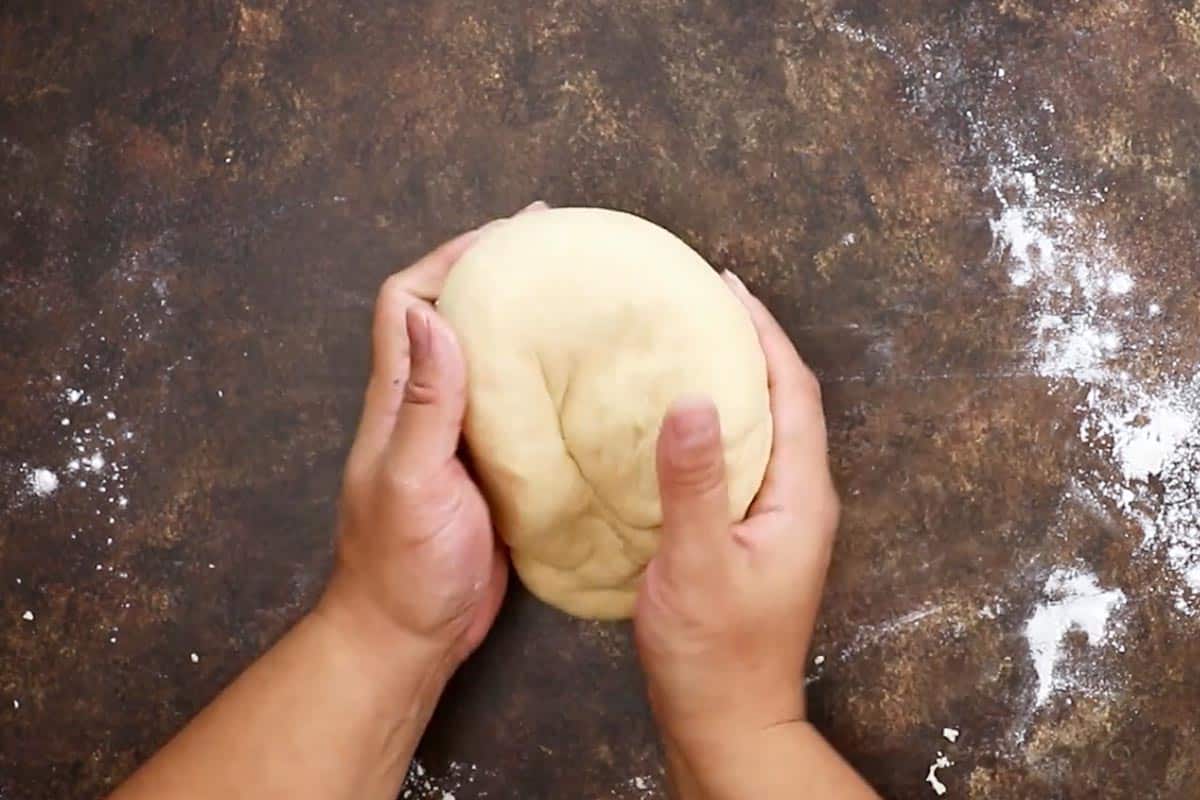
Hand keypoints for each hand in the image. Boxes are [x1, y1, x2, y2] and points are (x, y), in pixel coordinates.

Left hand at [318, 205, 546, 675]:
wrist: (411, 635)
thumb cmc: (403, 566)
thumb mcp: (413, 481)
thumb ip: (425, 403)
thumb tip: (433, 315)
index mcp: (400, 401)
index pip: (409, 303)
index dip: (448, 260)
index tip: (505, 237)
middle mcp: (426, 409)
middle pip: (451, 318)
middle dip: (492, 275)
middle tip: (554, 249)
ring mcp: (457, 440)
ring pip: (486, 360)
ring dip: (521, 324)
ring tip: (576, 299)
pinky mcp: (489, 472)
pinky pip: (514, 410)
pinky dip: (543, 383)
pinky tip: (582, 382)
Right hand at [634, 271, 839, 760]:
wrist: (726, 720)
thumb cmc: (714, 653)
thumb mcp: (698, 563)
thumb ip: (695, 484)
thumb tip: (690, 399)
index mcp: (800, 496)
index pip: (794, 391)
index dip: (765, 334)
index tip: (727, 287)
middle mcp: (800, 499)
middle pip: (786, 400)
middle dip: (752, 344)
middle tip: (704, 302)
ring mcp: (779, 518)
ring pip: (766, 427)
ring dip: (737, 381)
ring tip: (691, 343)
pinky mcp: (753, 534)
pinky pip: (744, 457)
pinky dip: (719, 423)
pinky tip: (678, 420)